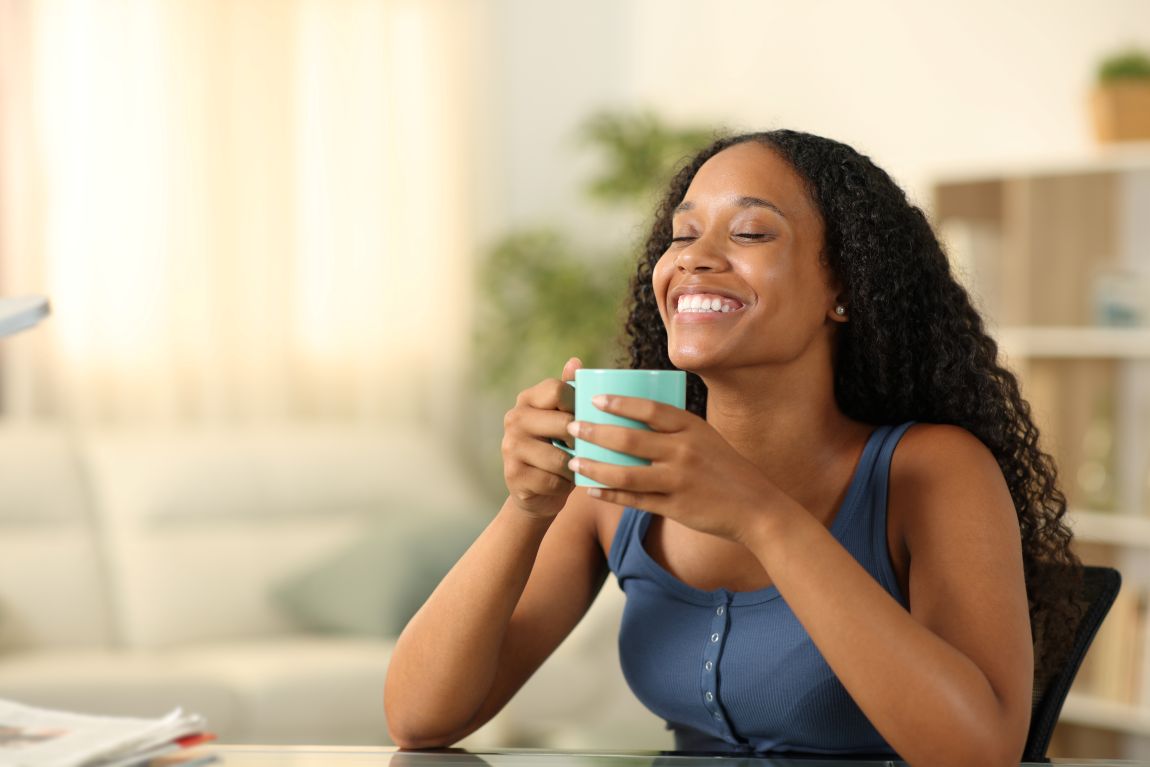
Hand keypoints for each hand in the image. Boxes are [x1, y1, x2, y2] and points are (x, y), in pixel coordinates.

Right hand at [501, 357, 580, 518]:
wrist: (538, 491)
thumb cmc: (558, 447)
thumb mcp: (564, 417)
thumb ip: (570, 391)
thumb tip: (575, 361)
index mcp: (527, 399)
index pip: (559, 390)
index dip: (580, 405)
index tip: (587, 419)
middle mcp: (514, 419)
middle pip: (564, 423)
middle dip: (582, 440)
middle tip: (587, 448)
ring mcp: (510, 448)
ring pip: (560, 457)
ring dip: (575, 467)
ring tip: (576, 467)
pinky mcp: (513, 475)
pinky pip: (553, 481)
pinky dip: (563, 485)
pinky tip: (562, 483)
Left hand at [566, 395, 779, 543]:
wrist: (755, 507)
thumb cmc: (725, 468)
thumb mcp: (705, 438)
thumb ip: (674, 429)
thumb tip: (632, 415)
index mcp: (692, 427)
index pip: (650, 409)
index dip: (620, 403)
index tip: (595, 400)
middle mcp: (684, 451)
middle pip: (630, 439)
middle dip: (595, 432)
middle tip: (572, 427)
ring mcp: (678, 481)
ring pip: (625, 474)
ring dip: (594, 467)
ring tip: (573, 461)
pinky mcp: (675, 507)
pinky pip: (634, 500)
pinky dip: (609, 494)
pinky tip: (591, 489)